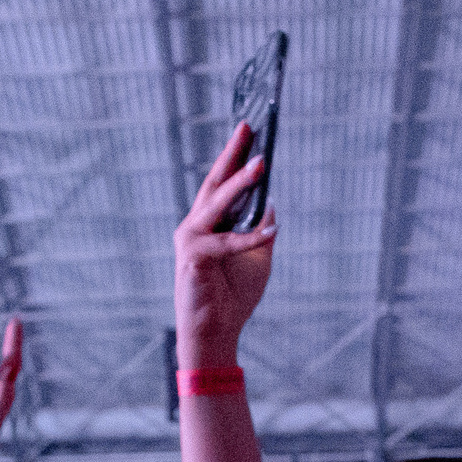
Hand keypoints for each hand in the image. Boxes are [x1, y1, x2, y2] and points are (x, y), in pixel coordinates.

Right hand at [173, 123, 275, 367]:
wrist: (214, 333)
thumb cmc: (232, 298)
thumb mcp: (257, 258)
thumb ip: (261, 231)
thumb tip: (270, 205)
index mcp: (206, 224)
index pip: (220, 184)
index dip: (234, 157)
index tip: (250, 131)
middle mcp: (194, 226)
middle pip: (215, 183)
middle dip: (232, 154)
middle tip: (248, 127)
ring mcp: (190, 241)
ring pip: (218, 204)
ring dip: (241, 183)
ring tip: (261, 163)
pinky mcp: (194, 259)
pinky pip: (227, 242)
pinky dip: (250, 237)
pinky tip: (271, 230)